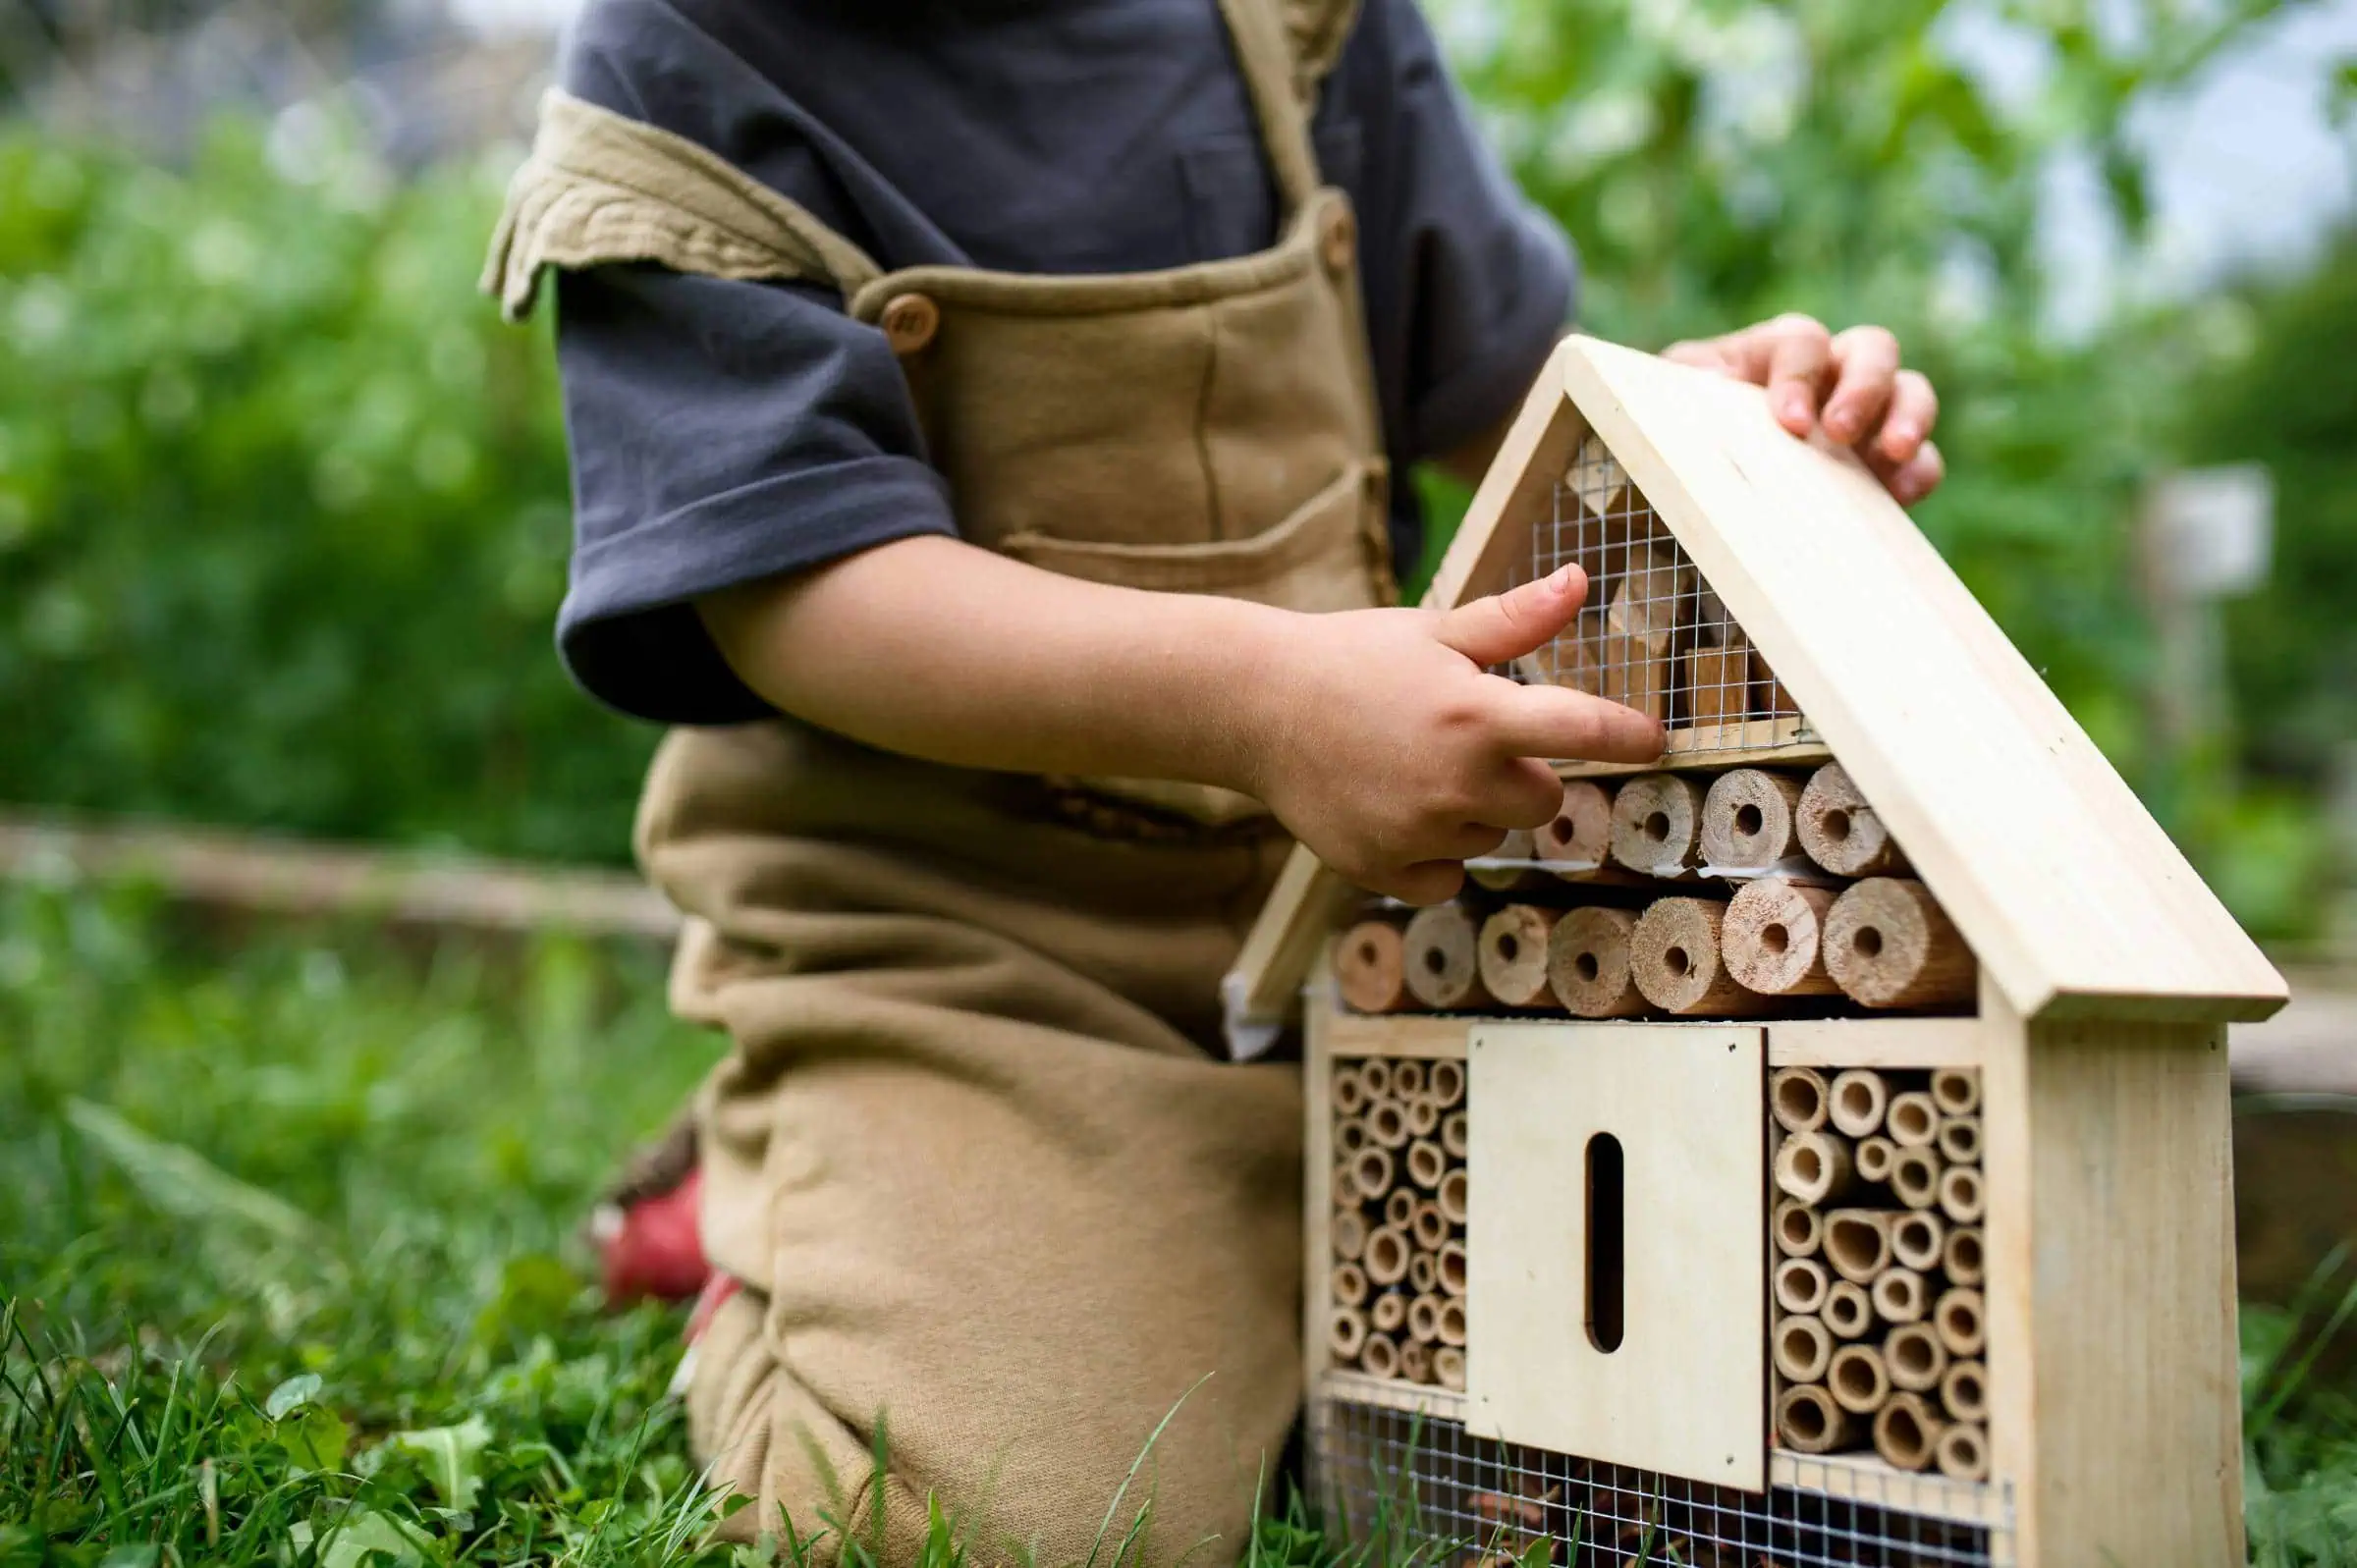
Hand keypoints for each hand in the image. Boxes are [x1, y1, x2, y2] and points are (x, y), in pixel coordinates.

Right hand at [1242, 566, 1663, 903]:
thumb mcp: (1433, 631)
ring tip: (1415, 768)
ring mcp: (1419, 831)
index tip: (1653, 740)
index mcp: (1477, 714)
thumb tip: (1579, 580)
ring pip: (1492, 837)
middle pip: (1544, 801)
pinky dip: (1433, 853)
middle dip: (1524, 774)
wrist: (1256, 706)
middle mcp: (1456, 780)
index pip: (1581, 730)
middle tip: (1470, 741)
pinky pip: (1445, 876)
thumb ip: (1513, 620)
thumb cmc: (1351, 659)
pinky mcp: (1383, 867)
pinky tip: (1396, 809)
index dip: (1628, 735)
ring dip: (1474, 811)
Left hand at [1664, 315, 1944, 504]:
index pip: (1803, 342)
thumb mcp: (1673, 396)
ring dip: (1909, 417)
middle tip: (1841, 431)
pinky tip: (1902, 495)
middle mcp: (1834, 371)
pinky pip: (1922, 457)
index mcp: (1780, 350)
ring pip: (1912, 391)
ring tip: (1894, 453)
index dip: (1801, 376)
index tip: (1790, 420)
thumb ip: (1688, 379)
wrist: (1698, 479)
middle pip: (1874, 349)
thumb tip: (1712, 383)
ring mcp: (1869, 414)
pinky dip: (1920, 470)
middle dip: (1864, 386)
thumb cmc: (1687, 421)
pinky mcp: (1885, 462)